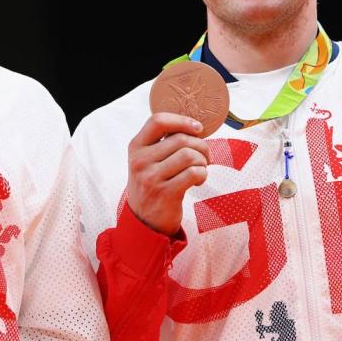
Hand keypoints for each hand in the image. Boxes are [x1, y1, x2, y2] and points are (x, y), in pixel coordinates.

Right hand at [126, 112, 209, 235]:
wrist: (144, 220)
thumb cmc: (151, 184)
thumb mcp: (146, 160)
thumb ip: (162, 142)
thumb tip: (193, 127)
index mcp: (136, 147)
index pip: (158, 121)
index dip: (182, 121)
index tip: (197, 128)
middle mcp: (141, 161)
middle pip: (181, 139)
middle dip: (201, 146)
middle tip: (205, 156)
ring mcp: (152, 178)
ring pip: (189, 155)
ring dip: (202, 161)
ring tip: (200, 169)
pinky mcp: (166, 193)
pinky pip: (194, 173)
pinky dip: (203, 175)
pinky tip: (198, 181)